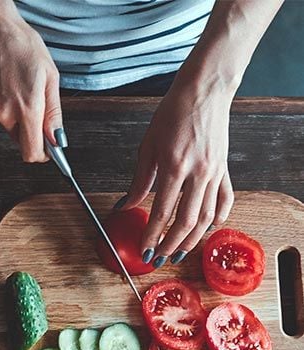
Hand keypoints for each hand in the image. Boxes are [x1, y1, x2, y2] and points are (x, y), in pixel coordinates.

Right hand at [0, 0, 62, 160]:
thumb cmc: (20, 44)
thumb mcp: (49, 76)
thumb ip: (53, 113)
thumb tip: (56, 139)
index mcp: (26, 108)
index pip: (32, 152)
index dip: (42, 154)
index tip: (48, 149)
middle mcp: (4, 113)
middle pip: (20, 139)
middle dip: (30, 128)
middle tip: (35, 100)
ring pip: (7, 124)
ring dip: (15, 112)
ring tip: (17, 83)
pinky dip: (2, 102)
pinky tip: (3, 81)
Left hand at [120, 79, 234, 266]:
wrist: (204, 91)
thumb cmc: (173, 114)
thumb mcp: (148, 147)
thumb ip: (139, 181)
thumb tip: (125, 205)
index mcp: (175, 167)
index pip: (162, 212)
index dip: (152, 235)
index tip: (144, 250)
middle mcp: (199, 173)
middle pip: (186, 221)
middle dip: (171, 244)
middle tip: (159, 257)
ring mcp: (215, 172)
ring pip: (206, 216)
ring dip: (192, 239)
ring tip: (178, 251)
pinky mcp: (224, 169)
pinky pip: (225, 198)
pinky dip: (219, 216)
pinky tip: (209, 228)